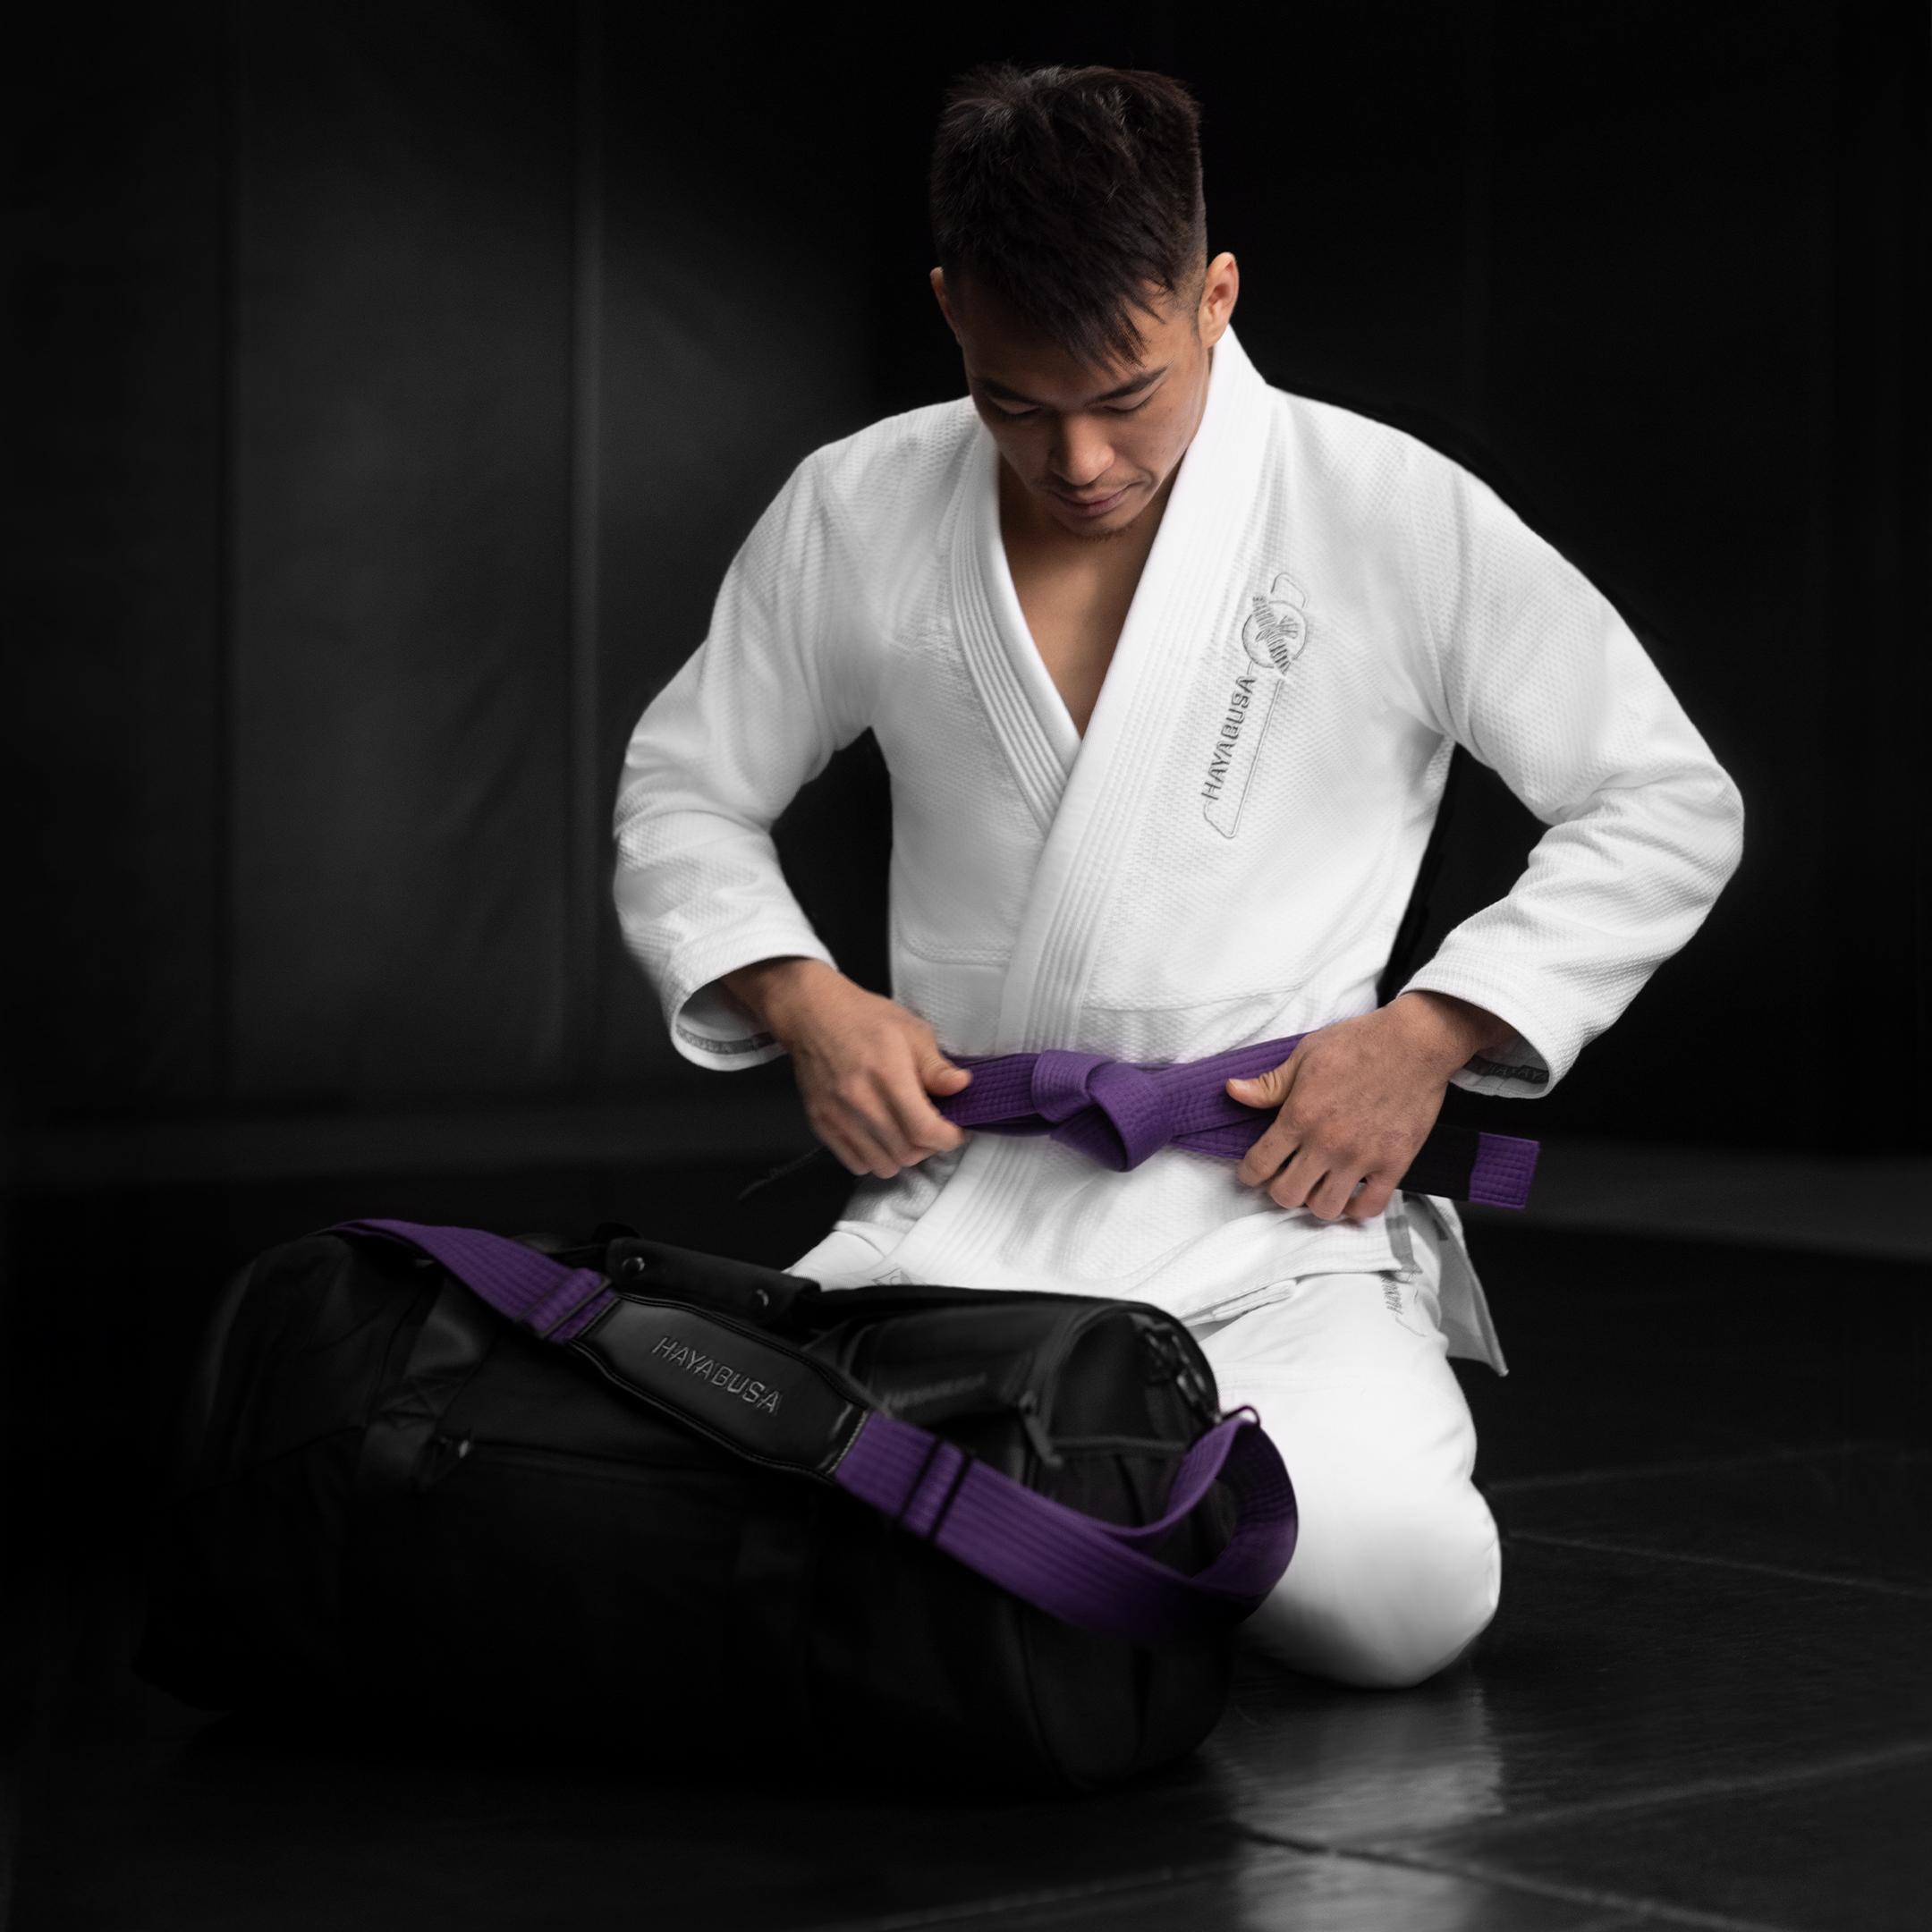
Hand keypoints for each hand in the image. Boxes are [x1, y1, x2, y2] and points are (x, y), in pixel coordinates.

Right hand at [756, 964, 972, 1179]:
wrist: (813, 1015)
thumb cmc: (865, 1019)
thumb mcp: (912, 1032)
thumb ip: (936, 1066)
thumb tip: (961, 1086)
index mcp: (888, 1075)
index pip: (924, 1129)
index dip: (947, 1138)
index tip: (954, 1132)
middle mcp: (861, 1100)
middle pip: (906, 1152)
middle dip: (928, 1147)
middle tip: (932, 1129)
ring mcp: (838, 1116)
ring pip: (882, 1165)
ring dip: (903, 1156)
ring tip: (907, 1134)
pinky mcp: (821, 1124)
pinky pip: (856, 1163)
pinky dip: (874, 1158)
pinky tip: (881, 1137)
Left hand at [1224, 995, 1501, 1221]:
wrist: (1414, 1043)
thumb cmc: (1358, 1043)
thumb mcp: (1304, 1055)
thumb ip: (1269, 1084)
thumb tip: (1232, 1091)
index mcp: (1300, 1116)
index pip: (1259, 1165)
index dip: (1249, 1173)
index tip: (1253, 1171)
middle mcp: (1327, 1143)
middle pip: (1287, 1194)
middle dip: (1279, 1188)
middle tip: (1286, 1175)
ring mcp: (1361, 1157)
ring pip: (1325, 1207)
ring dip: (1316, 1200)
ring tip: (1317, 1184)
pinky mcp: (1394, 1164)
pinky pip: (1369, 1208)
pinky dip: (1355, 1208)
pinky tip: (1349, 1192)